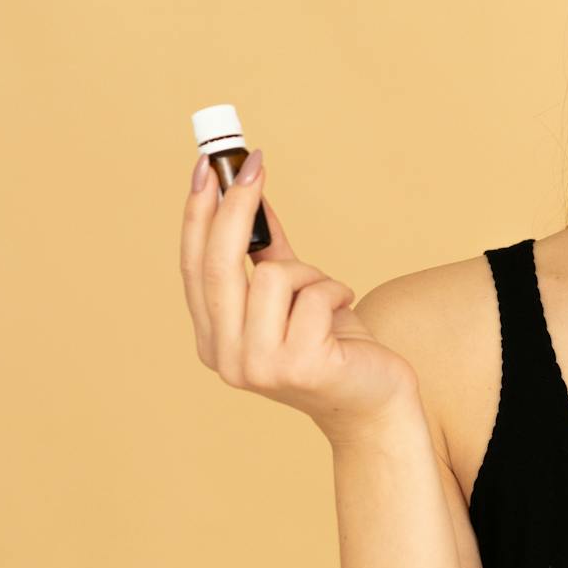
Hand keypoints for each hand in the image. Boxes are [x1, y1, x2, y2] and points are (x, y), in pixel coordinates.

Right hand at [178, 149, 421, 443]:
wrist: (374, 402)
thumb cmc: (333, 345)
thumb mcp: (293, 295)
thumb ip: (266, 253)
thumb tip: (250, 192)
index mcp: (213, 341)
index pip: (193, 267)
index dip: (197, 214)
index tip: (208, 167)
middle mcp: (226, 358)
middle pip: (219, 265)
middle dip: (238, 206)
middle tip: (256, 165)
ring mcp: (259, 366)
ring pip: (275, 276)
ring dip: (311, 273)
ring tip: (329, 295)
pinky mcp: (300, 366)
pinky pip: (314, 295)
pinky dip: (336, 291)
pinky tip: (344, 311)